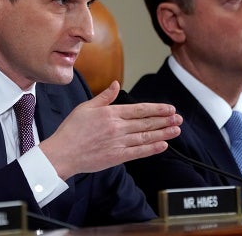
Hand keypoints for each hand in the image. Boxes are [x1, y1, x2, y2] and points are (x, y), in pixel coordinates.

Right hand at [39, 80, 181, 179]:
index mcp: (110, 113)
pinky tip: (163, 145)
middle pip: (146, 123)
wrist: (63, 153)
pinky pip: (139, 152)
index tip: (169, 108)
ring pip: (146, 137)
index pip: (140, 109)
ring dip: (163, 133)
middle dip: (165, 120)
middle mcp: (117, 127)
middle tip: (179, 118)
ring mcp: (118, 143)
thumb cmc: (71, 130)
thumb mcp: (85, 107)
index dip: (157, 109)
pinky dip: (152, 148)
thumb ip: (104, 97)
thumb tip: (116, 84)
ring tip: (176, 130)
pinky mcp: (117, 156)